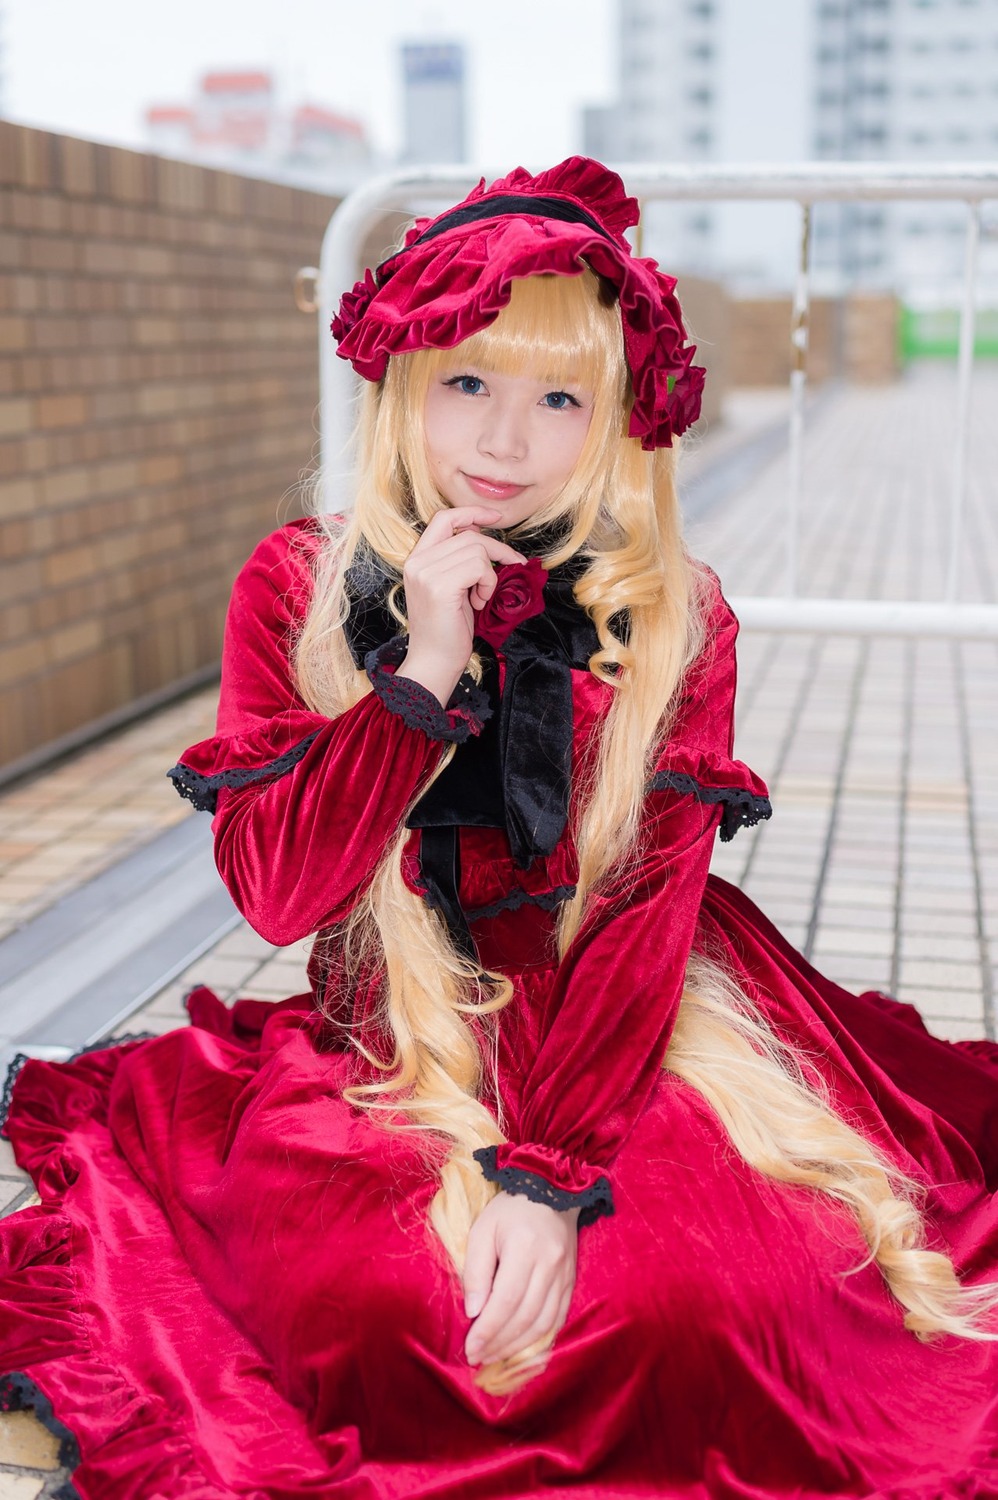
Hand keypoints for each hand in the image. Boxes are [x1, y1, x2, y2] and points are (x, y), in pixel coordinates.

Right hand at [397, 507, 525, 706]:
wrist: (435, 662)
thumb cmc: (448, 628)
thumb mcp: (453, 586)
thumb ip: (459, 559)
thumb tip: (483, 533)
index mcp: (417, 558)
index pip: (444, 518)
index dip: (472, 513)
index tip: (496, 517)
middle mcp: (417, 561)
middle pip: (469, 534)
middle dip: (497, 550)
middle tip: (510, 567)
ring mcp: (426, 572)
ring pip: (477, 549)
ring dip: (490, 574)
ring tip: (480, 596)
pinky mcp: (439, 586)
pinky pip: (479, 566)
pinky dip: (488, 583)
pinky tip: (479, 601)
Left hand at [462, 1190, 579, 1373]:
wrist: (551, 1190)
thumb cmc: (510, 1208)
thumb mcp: (483, 1230)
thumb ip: (476, 1271)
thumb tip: (474, 1312)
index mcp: (525, 1249)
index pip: (507, 1301)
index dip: (488, 1330)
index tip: (471, 1348)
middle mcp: (550, 1265)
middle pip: (525, 1317)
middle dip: (500, 1343)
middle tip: (478, 1358)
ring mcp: (565, 1275)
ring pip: (544, 1323)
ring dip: (518, 1346)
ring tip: (496, 1356)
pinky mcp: (572, 1281)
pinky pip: (559, 1318)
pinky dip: (541, 1339)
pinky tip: (523, 1349)